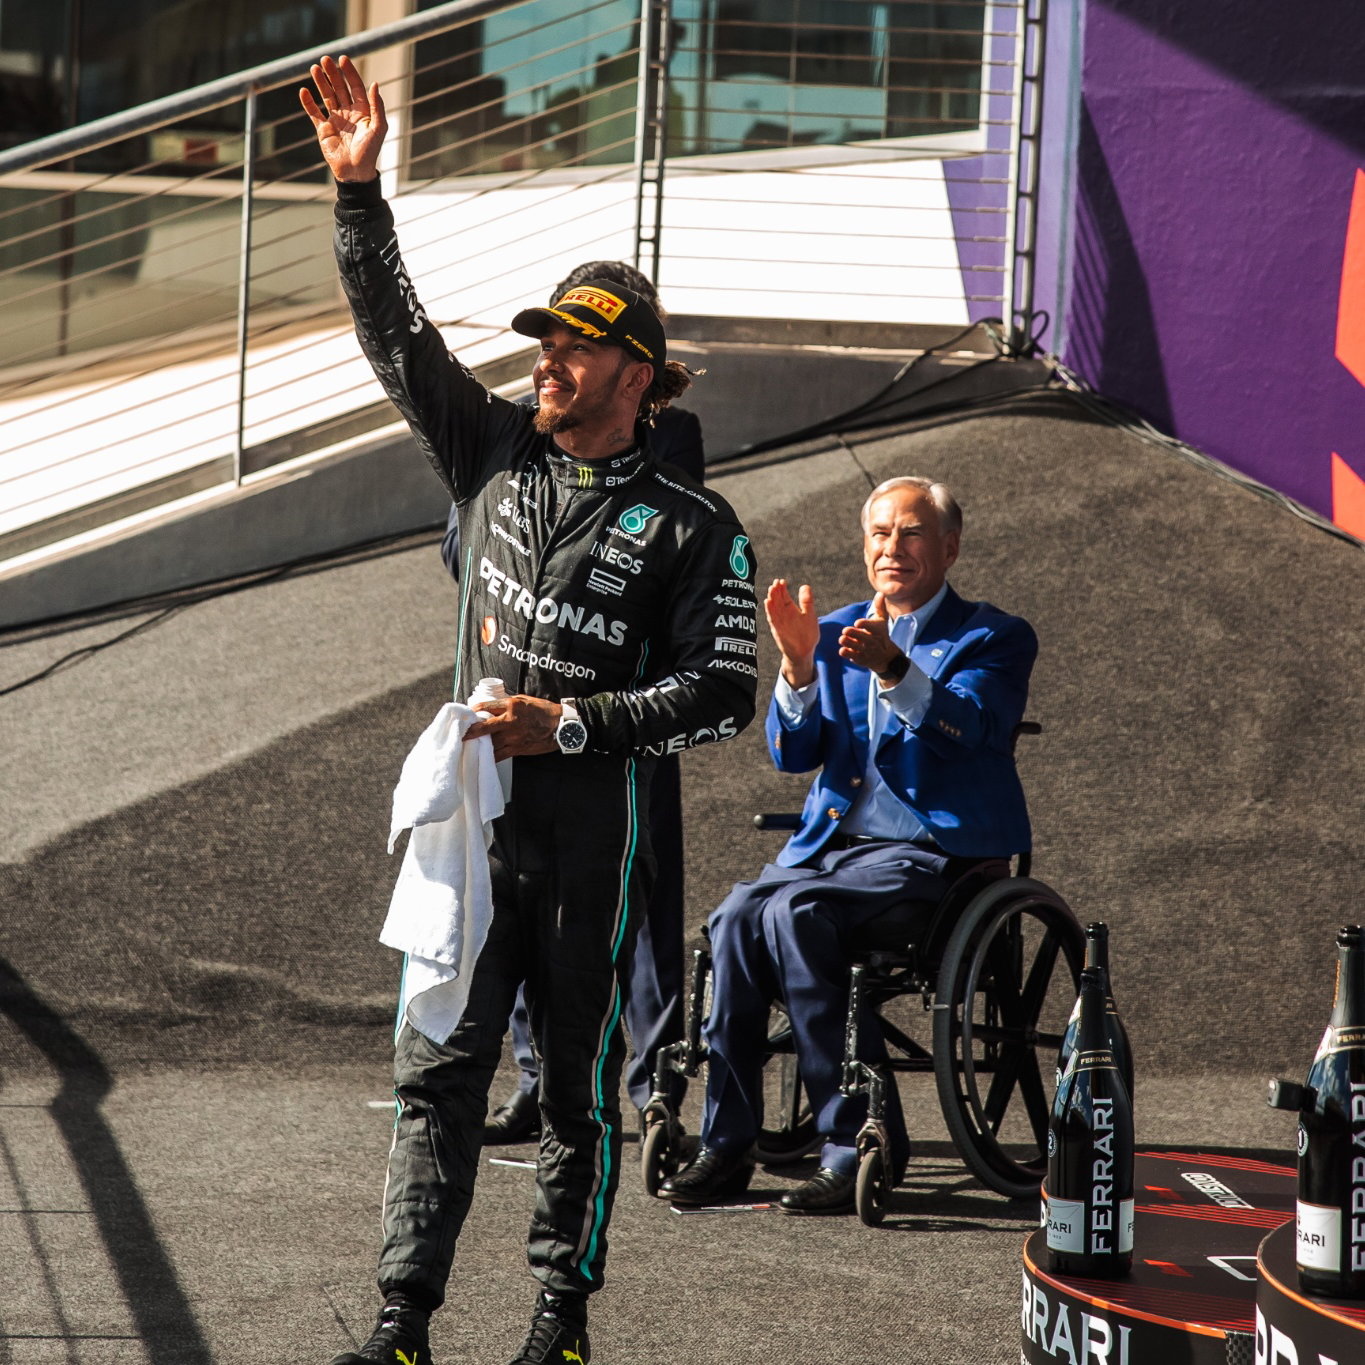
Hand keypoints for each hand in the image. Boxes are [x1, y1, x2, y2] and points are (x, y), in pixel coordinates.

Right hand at [299, 54, 386, 182]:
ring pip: (326, 96)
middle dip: (332, 73)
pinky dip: (308, 103)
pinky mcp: (323, 130)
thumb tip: (375, 84)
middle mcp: (348, 113)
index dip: (349, 73)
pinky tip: (303, 91)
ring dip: (320, 83)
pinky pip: (314, 113)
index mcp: (362, 111)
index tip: (343, 59)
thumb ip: (377, 106)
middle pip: (339, 88)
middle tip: (325, 59)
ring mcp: (335, 120)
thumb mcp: (378, 128)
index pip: (355, 87)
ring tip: (314, 68)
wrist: (355, 173)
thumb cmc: (370, 152)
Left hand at [465, 696, 561, 759]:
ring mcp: (513, 736)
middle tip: (459, 734)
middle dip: (469, 731)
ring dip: (478, 745)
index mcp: (510, 705)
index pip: (485, 706)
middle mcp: (510, 721)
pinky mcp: (517, 749)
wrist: (561, 726)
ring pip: (489, 743)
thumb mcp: (524, 700)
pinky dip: (489, 756)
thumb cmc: (544, 711)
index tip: (466, 714)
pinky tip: (481, 758)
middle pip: (483, 727)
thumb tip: (491, 707)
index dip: (473, 710)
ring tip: (467, 746)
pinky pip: (499, 755)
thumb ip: (507, 704)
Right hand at [765, 578, 818, 687]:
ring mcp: (780, 622)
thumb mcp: (810, 615)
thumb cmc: (808, 634)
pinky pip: (773, 619)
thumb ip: (807, 601)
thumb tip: (805, 586)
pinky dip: (770, 610)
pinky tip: (767, 602)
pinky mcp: (778, 630)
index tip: (781, 580)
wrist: (804, 652)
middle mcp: (784, 615)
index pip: (784, 596)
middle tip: (775, 582)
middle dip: (776, 591)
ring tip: (771, 589)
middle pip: (777, 600)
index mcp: (791, 610)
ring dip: (771, 599)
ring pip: (773, 608)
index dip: (782, 588)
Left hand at [838, 592, 902, 680]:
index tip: (857, 622)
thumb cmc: (881, 634)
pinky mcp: (860, 659)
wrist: (886, 657)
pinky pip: (852, 657)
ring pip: (856, 647)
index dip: (864, 624)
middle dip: (853, 634)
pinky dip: (847, 653)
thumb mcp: (882, 620)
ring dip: (848, 643)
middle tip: (845, 630)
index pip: (871, 627)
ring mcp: (866, 651)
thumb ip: (879, 606)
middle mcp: (872, 641)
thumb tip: (880, 592)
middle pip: (863, 637)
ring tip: (842, 639)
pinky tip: (843, 650)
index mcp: (877, 630)